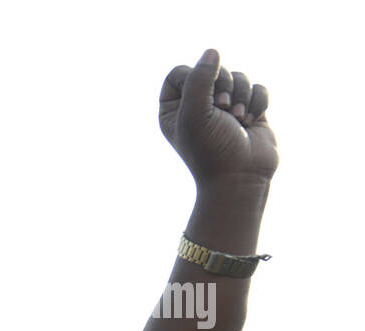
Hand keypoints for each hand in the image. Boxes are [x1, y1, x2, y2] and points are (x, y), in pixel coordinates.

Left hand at [159, 50, 277, 189]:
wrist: (240, 178)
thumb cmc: (211, 150)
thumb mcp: (195, 114)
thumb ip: (198, 79)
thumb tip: (212, 51)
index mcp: (173, 109)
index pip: (178, 73)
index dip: (192, 77)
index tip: (200, 98)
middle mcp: (197, 106)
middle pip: (212, 69)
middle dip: (222, 85)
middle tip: (222, 109)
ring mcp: (225, 107)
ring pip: (238, 76)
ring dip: (241, 95)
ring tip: (237, 119)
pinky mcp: (249, 109)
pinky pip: (257, 87)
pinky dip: (257, 101)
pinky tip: (251, 121)